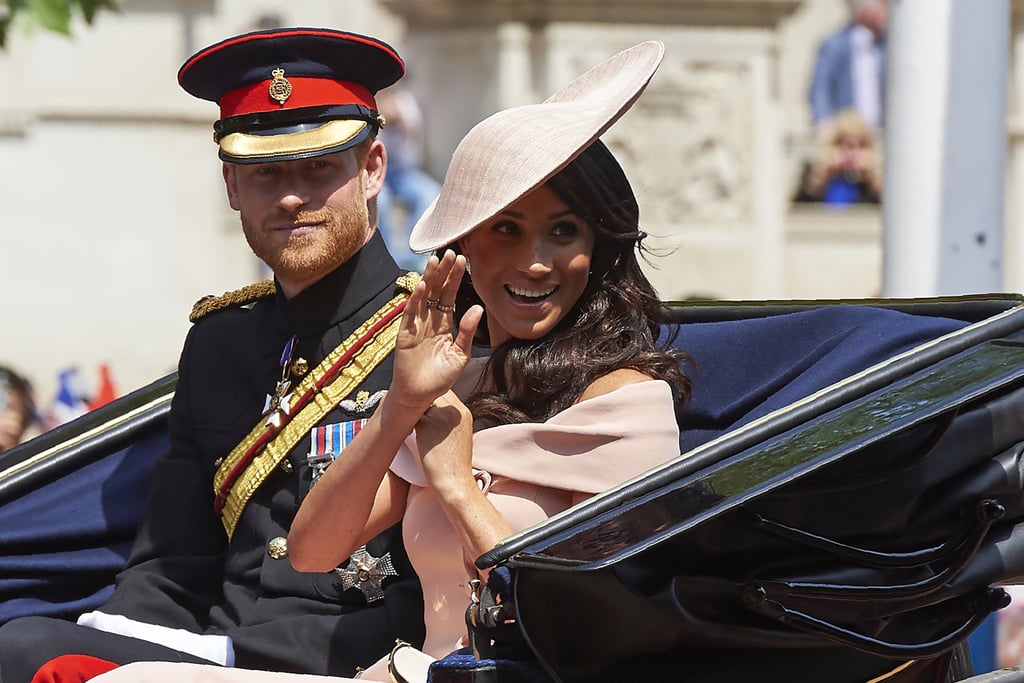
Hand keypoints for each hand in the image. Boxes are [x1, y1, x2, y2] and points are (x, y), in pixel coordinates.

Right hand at [391, 251, 482, 411]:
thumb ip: (468, 332)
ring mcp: (416, 325)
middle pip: (436, 290)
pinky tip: (423, 285)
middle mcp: (429, 320)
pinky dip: (416, 299)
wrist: (420, 395)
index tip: (462, 260)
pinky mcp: (405, 334)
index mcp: (444, 324)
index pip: (449, 295)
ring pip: (423, 296)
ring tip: (435, 260)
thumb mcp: (460, 355)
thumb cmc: (440, 377)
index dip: (455, 278)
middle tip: (451, 252)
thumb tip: (478, 307)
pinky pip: (411, 313)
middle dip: (444, 272)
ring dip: (429, 279)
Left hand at [415, 391, 474, 494]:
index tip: (422, 404)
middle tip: (409, 408)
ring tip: (405, 418)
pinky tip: (405, 430)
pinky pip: (412, 416)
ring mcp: (442, 417)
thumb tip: (431, 413)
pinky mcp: (428, 426)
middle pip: (433, 393)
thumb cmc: (454, 465)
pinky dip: (406, 421)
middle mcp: (455, 411)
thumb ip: (448, 421)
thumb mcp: (459, 436)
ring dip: (413, 409)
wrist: (455, 482)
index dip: (431, 396)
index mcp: (463, 413)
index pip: (445, 392)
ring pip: (421, 402)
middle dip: (421, 399)